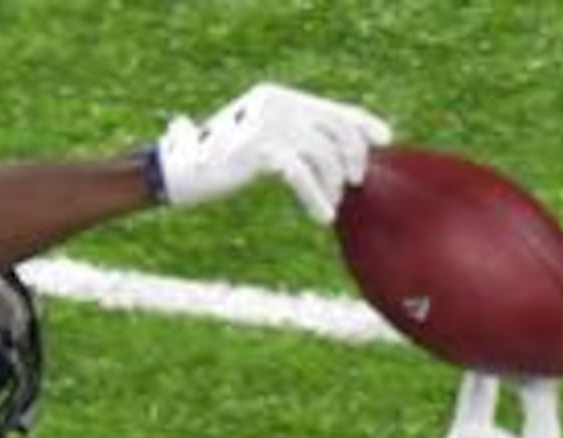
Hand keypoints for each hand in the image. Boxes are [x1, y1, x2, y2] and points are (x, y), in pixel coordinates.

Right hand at [153, 83, 392, 221]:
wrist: (177, 173)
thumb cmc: (218, 165)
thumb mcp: (261, 143)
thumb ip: (295, 140)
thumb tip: (340, 158)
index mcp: (278, 97)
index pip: (333, 108)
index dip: (363, 123)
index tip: (385, 140)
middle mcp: (277, 103)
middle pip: (336, 129)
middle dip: (352, 158)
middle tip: (354, 184)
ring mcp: (269, 124)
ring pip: (324, 154)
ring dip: (332, 184)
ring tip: (331, 204)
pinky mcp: (261, 149)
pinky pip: (303, 176)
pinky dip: (316, 197)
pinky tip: (322, 216)